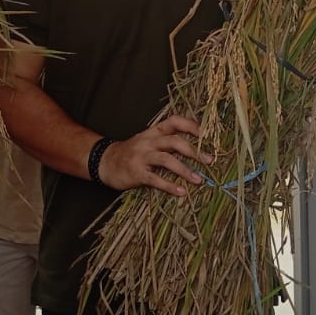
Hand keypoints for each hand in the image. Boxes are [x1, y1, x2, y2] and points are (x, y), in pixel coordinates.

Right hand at [95, 115, 213, 196]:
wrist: (105, 161)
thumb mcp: (148, 141)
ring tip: (199, 180)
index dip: (191, 125)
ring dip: (184, 170)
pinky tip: (181, 192)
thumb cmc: (132, 152)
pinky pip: (155, 179)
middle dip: (194, 151)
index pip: (174, 122)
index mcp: (153, 132)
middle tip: (209, 160)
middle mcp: (148, 141)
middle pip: (174, 141)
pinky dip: (169, 186)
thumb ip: (167, 142)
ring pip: (166, 159)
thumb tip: (196, 148)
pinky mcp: (136, 173)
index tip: (207, 134)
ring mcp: (141, 156)